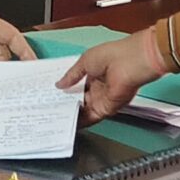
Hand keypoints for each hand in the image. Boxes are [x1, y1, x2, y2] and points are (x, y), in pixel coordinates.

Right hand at [53, 25, 168, 122]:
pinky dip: (79, 122)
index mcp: (94, 74)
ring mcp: (102, 99)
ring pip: (83, 111)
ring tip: (53, 120)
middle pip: (79, 100)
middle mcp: (98, 88)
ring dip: (70, 115)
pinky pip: (90, 118)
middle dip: (65, 105)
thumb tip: (59, 84)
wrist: (131, 63)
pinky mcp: (106, 109)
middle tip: (49, 110)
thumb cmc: (111, 55)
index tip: (51, 96)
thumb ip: (72, 75)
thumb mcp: (85, 61)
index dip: (65, 91)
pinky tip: (66, 124)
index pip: (77, 86)